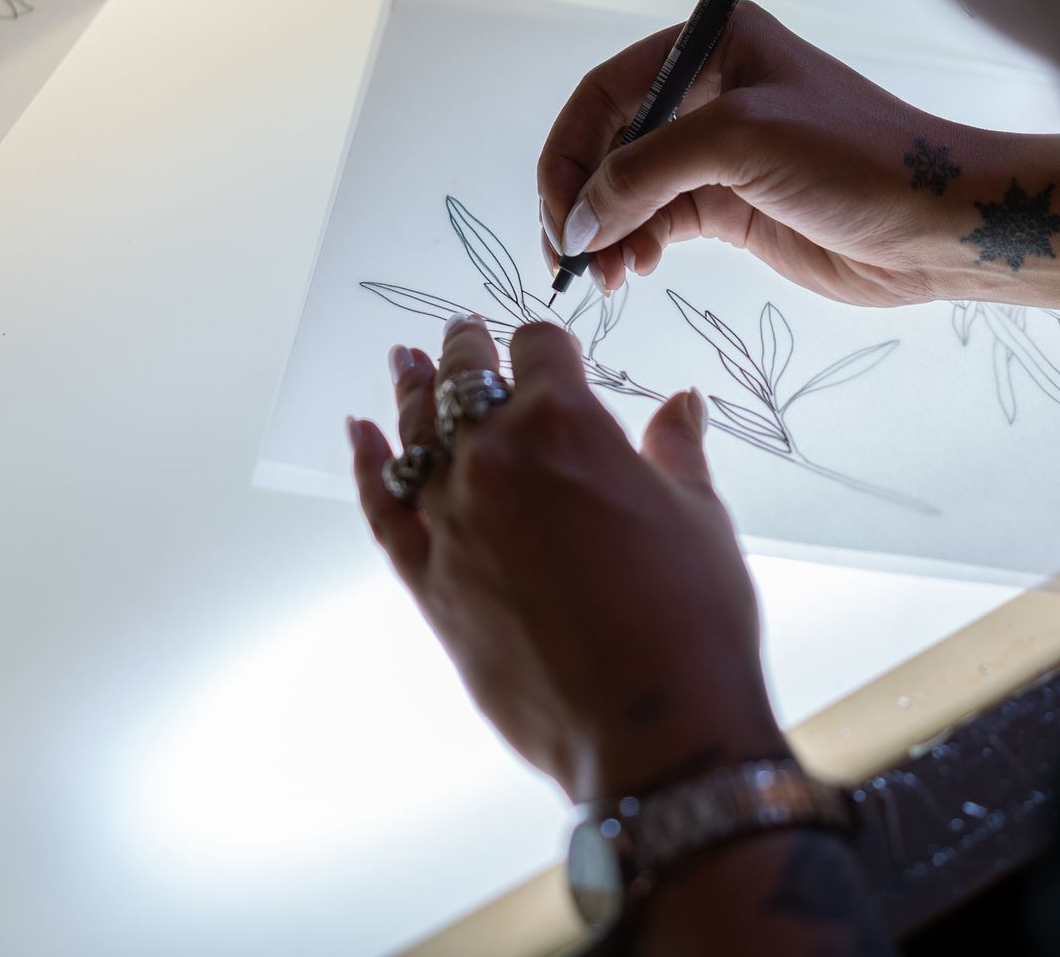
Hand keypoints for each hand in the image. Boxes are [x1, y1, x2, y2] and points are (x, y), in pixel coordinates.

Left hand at [347, 314, 789, 803]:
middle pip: (466, 379)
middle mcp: (496, 458)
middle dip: (467, 350)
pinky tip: (359, 434)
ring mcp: (451, 519)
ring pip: (416, 433)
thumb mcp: (700, 516)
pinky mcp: (427, 580)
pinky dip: (366, 467)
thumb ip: (675, 450)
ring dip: (412, 390)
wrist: (651, 726)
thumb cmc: (691, 620)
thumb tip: (680, 404)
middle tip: (462, 332)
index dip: (545, 343)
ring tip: (406, 361)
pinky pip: (381, 509)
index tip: (546, 349)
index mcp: (567, 424)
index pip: (539, 349)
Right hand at [537, 3, 992, 305]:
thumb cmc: (861, 159)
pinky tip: (633, 271)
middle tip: (570, 254)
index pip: (606, 93)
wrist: (939, 224)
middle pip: (609, 143)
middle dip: (584, 199)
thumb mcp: (742, 140)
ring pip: (629, 191)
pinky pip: (658, 223)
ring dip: (606, 232)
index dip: (570, 152)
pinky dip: (634, 247)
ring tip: (607, 275)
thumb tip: (579, 218)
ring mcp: (719, 154)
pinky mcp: (732, 207)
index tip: (560, 212)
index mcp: (712, 46)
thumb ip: (647, 171)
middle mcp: (709, 93)